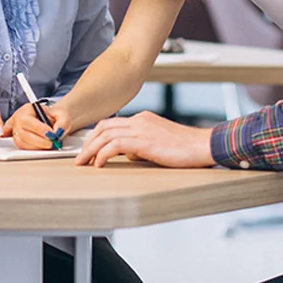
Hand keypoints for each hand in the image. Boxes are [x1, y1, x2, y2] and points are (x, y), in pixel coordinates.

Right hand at [6, 101, 72, 150]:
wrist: (53, 120)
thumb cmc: (55, 116)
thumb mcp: (63, 115)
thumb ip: (63, 122)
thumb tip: (58, 131)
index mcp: (27, 109)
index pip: (27, 120)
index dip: (39, 129)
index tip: (52, 135)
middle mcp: (18, 119)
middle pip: (23, 133)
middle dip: (40, 141)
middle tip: (53, 143)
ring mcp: (15, 130)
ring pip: (21, 143)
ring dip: (37, 147)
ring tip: (50, 145)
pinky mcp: (16, 139)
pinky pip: (20, 147)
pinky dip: (31, 149)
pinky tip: (39, 148)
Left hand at [76, 111, 214, 167]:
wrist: (203, 145)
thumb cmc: (186, 148)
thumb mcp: (159, 142)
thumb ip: (142, 144)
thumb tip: (129, 154)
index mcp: (143, 118)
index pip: (112, 124)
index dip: (96, 136)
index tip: (87, 149)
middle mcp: (140, 120)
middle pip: (104, 127)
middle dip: (88, 142)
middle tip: (80, 158)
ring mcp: (142, 129)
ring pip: (105, 134)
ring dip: (90, 149)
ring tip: (84, 163)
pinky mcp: (144, 141)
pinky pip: (115, 145)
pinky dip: (103, 154)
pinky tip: (99, 164)